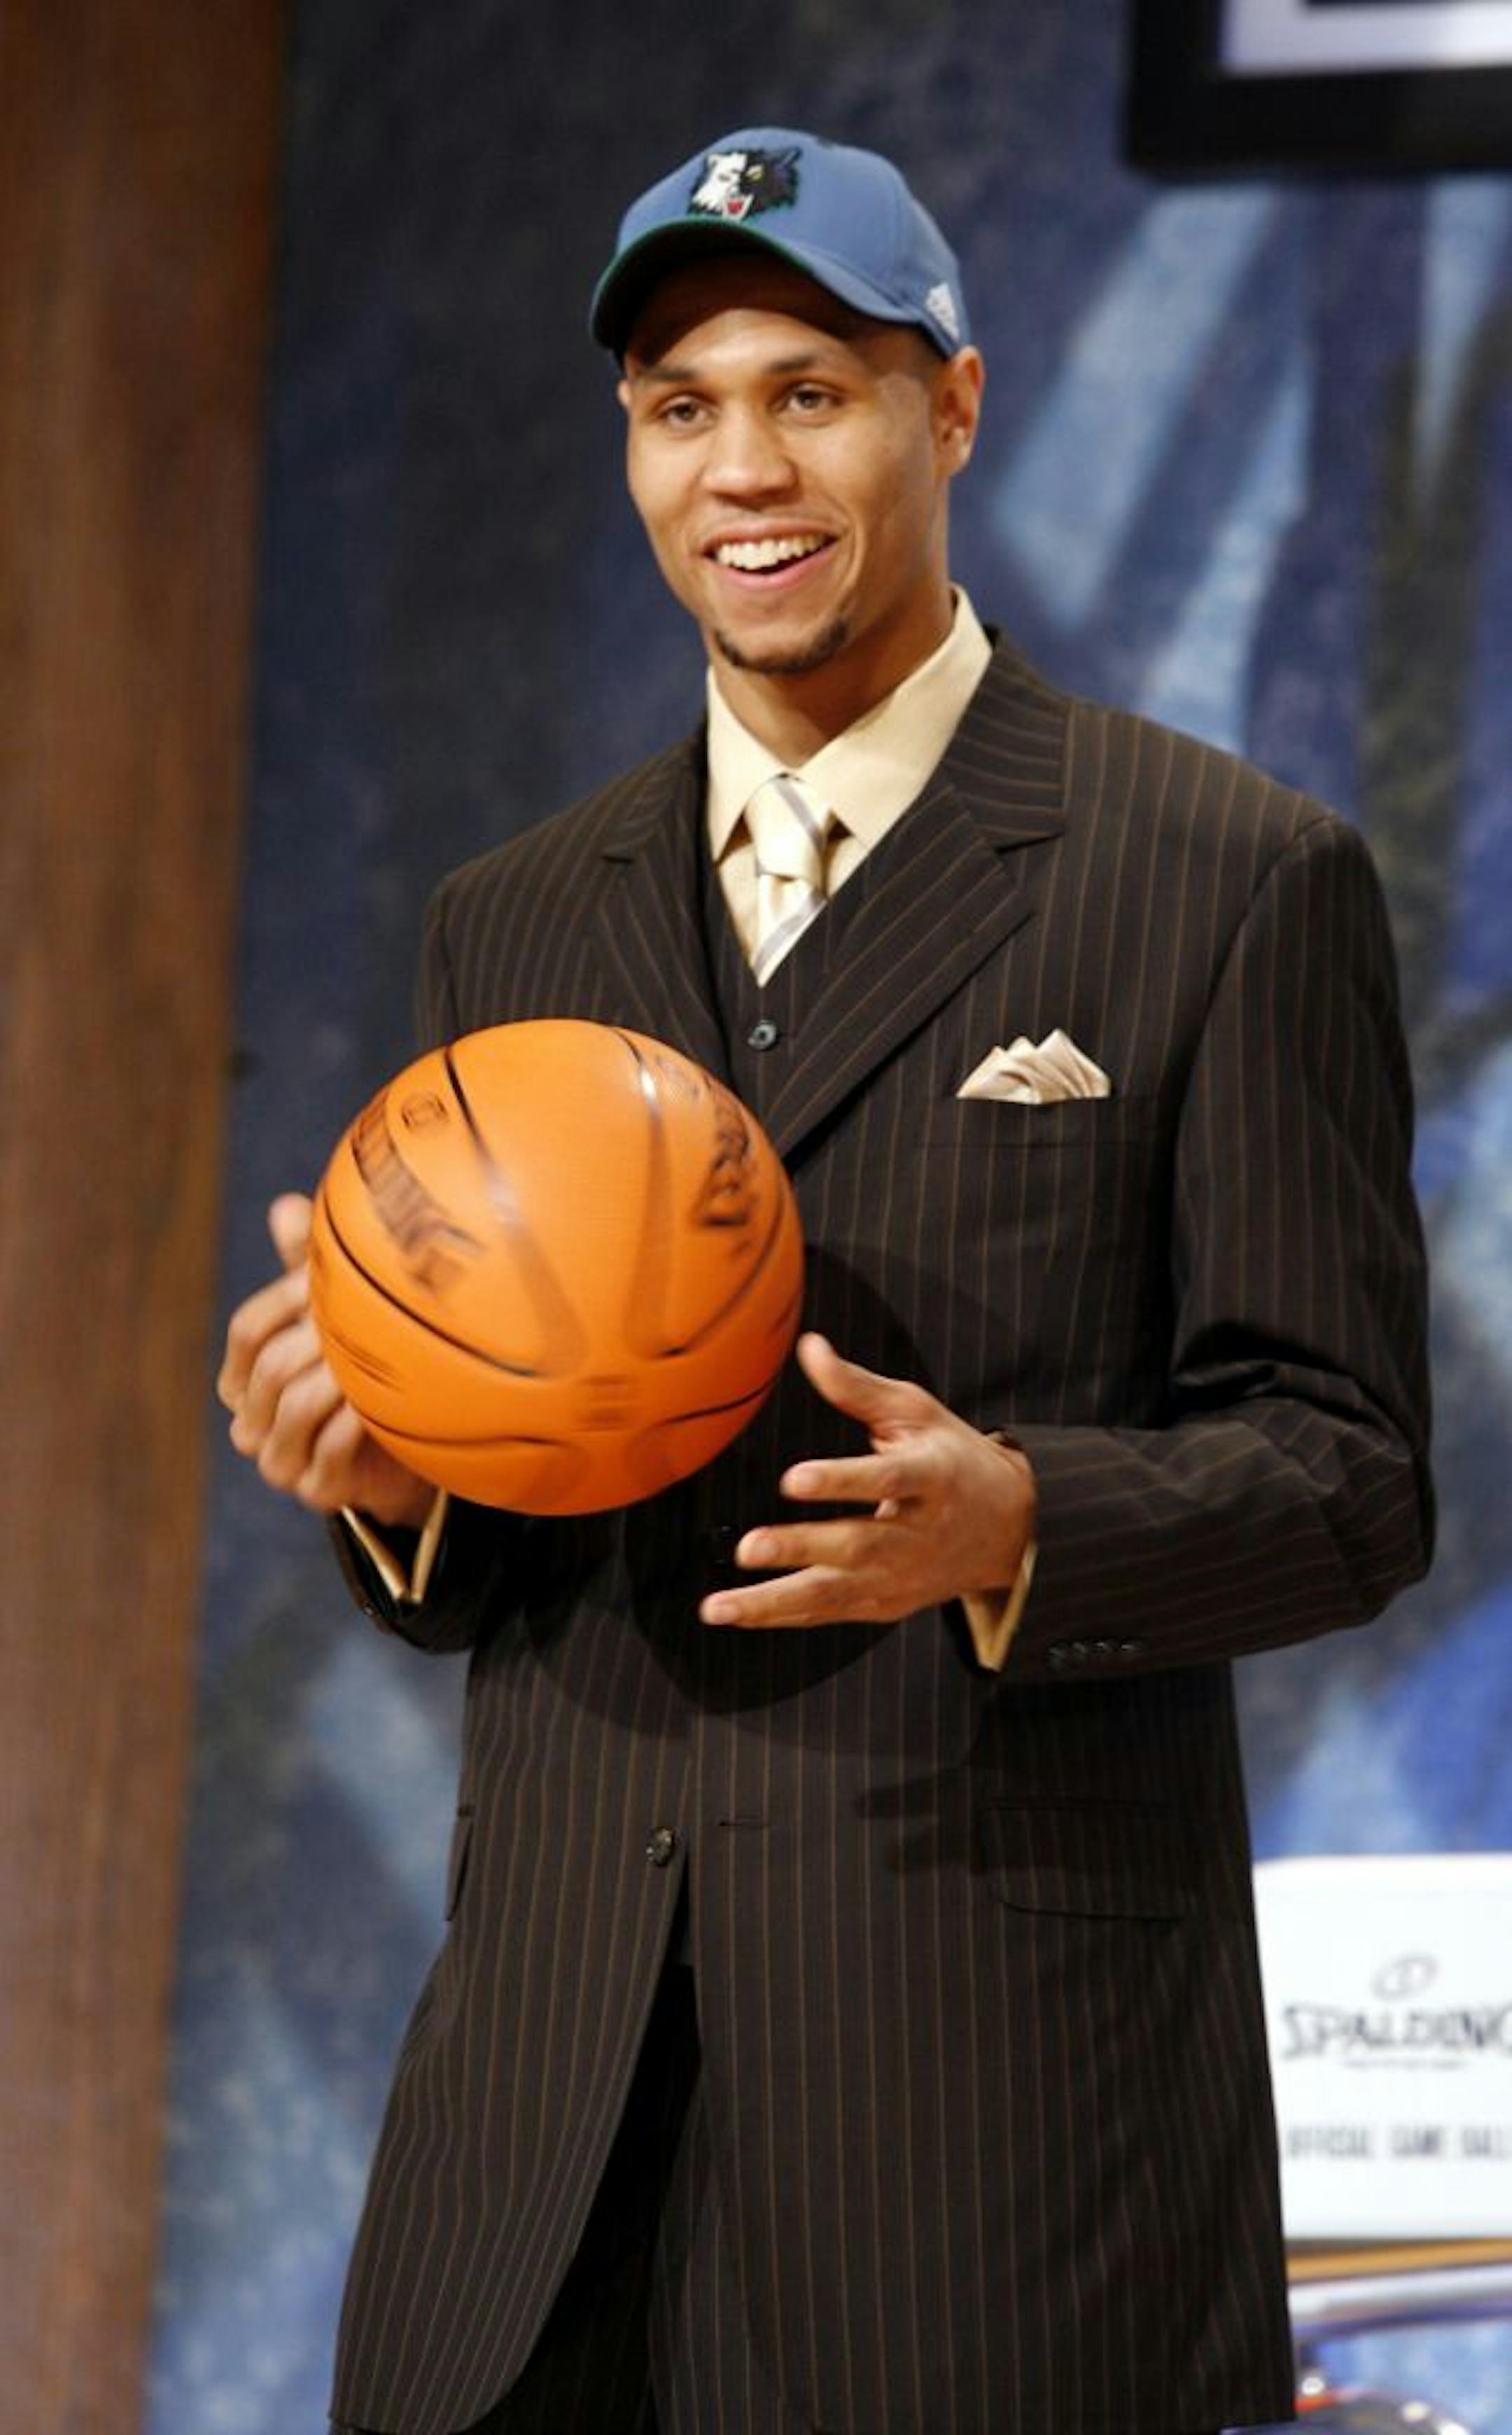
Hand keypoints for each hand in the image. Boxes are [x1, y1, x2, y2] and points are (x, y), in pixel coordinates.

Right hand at [217, 1193, 434, 1525]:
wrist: (412, 1453)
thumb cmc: (370, 1374)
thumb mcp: (339, 1318)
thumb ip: (308, 1270)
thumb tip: (288, 1205)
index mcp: (242, 1379)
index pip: (249, 1329)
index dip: (289, 1297)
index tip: (334, 1279)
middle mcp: (249, 1424)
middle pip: (272, 1366)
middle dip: (322, 1335)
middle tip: (371, 1314)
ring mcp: (280, 1462)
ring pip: (298, 1404)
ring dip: (343, 1373)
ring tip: (384, 1351)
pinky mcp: (317, 1492)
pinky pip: (333, 1446)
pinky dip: (361, 1416)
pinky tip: (391, 1396)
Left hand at [699, 1334, 1034, 1629]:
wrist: (1008, 1528)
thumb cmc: (951, 1457)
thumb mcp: (916, 1411)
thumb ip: (857, 1387)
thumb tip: (809, 1348)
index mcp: (931, 1476)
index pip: (885, 1479)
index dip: (840, 1480)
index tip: (793, 1478)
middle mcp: (917, 1533)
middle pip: (855, 1544)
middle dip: (799, 1548)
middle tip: (748, 1547)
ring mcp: (901, 1576)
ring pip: (834, 1593)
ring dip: (773, 1602)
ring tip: (719, 1606)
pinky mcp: (886, 1604)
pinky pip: (829, 1613)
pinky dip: (784, 1616)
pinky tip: (738, 1614)